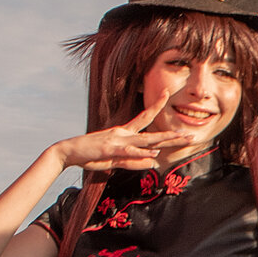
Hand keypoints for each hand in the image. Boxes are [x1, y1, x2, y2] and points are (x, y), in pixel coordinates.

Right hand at [54, 98, 194, 171]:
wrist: (68, 152)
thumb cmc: (91, 155)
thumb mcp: (114, 161)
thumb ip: (133, 162)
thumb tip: (154, 162)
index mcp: (124, 132)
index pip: (144, 117)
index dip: (156, 106)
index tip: (167, 94)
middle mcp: (123, 134)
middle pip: (152, 133)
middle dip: (171, 135)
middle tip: (190, 135)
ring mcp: (117, 141)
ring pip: (145, 140)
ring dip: (163, 140)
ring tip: (179, 139)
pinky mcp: (110, 150)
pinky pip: (128, 152)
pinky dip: (141, 154)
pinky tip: (153, 155)